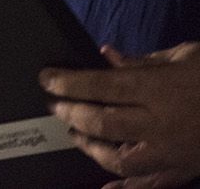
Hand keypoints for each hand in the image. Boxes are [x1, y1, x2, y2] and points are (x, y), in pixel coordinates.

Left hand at [41, 41, 199, 186]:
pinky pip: (151, 185)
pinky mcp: (185, 169)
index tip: (46, 79)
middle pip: (103, 122)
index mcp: (160, 89)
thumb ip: (143, 60)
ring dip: (90, 148)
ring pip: (120, 159)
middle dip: (71, 114)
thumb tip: (108, 56)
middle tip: (54, 106)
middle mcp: (162, 123)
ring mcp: (173, 151)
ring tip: (76, 135)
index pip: (100, 86)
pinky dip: (126, 188)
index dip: (67, 82)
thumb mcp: (185, 56)